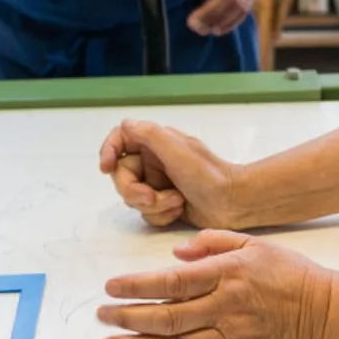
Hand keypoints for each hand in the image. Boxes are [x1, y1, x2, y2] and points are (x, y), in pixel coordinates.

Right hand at [99, 118, 241, 228]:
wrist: (232, 203)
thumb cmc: (208, 175)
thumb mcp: (178, 150)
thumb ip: (150, 134)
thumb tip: (126, 123)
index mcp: (155, 142)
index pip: (120, 139)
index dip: (108, 151)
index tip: (106, 168)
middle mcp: (153, 160)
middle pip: (122, 176)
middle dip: (135, 192)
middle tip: (151, 198)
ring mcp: (158, 182)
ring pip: (133, 198)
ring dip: (153, 205)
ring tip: (177, 203)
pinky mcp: (163, 203)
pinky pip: (147, 213)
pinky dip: (161, 215)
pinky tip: (179, 210)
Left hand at [100, 231, 331, 338]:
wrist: (325, 310)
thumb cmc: (289, 272)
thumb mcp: (253, 242)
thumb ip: (212, 244)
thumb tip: (175, 255)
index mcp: (227, 274)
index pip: (172, 282)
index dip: (137, 286)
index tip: (110, 287)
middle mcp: (226, 308)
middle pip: (167, 316)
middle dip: (128, 317)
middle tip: (101, 317)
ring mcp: (231, 338)